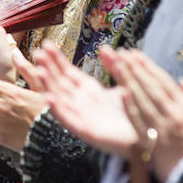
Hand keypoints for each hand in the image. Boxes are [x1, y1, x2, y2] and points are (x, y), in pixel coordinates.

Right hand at [34, 41, 138, 158]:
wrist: (145, 139)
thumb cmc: (132, 114)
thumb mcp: (122, 84)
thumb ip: (114, 66)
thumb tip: (104, 48)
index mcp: (88, 90)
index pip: (67, 71)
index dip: (56, 59)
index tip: (47, 44)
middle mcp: (81, 101)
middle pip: (59, 82)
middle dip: (48, 67)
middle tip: (37, 51)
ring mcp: (81, 115)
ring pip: (59, 98)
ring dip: (48, 85)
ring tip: (39, 71)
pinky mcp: (85, 130)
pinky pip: (68, 119)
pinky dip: (58, 109)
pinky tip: (50, 98)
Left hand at [104, 47, 182, 181]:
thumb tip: (182, 81)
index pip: (164, 82)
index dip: (149, 67)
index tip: (136, 54)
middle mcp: (172, 116)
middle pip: (150, 88)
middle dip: (135, 69)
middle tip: (122, 54)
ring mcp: (160, 129)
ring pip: (141, 101)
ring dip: (128, 82)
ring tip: (117, 66)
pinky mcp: (151, 141)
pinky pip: (138, 121)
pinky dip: (129, 107)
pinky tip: (121, 93)